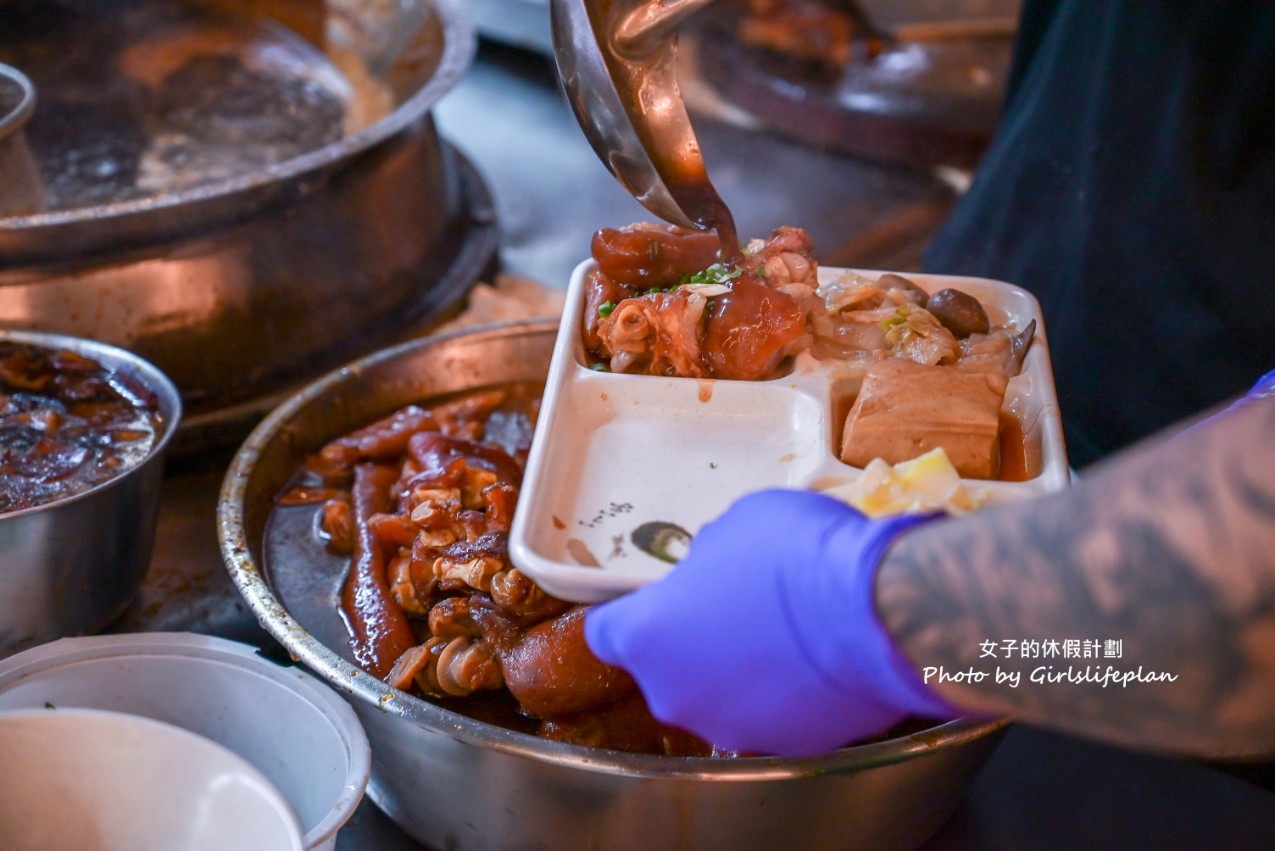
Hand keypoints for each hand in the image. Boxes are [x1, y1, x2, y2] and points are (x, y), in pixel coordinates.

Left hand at [584, 489, 958, 755]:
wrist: (877, 610)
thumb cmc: (793, 553)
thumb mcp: (734, 526)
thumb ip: (708, 559)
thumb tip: (716, 570)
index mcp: (646, 638)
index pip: (606, 633)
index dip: (632, 612)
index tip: (660, 598)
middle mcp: (676, 694)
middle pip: (669, 668)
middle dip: (696, 641)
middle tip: (738, 605)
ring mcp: (733, 728)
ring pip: (723, 696)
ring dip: (743, 671)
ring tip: (789, 633)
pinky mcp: (789, 746)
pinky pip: (776, 713)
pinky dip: (790, 694)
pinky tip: (821, 659)